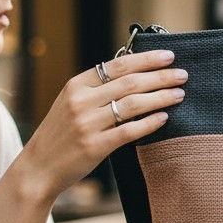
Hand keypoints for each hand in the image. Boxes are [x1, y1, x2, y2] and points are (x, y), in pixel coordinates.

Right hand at [14, 50, 186, 202]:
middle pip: (130, 82)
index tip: (169, 56)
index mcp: (77, 85)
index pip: (118, 65)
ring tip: (179, 94)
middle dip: (161, 76)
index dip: (146, 59)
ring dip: (160, 97)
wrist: (39, 167)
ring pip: (133, 104)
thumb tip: (136, 72)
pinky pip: (129, 130)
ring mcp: (87, 124)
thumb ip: (98, 89)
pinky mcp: (94, 146)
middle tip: (183, 75)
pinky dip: (149, 123)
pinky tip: (165, 118)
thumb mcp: (72, 102)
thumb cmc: (62, 133)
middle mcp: (81, 101)